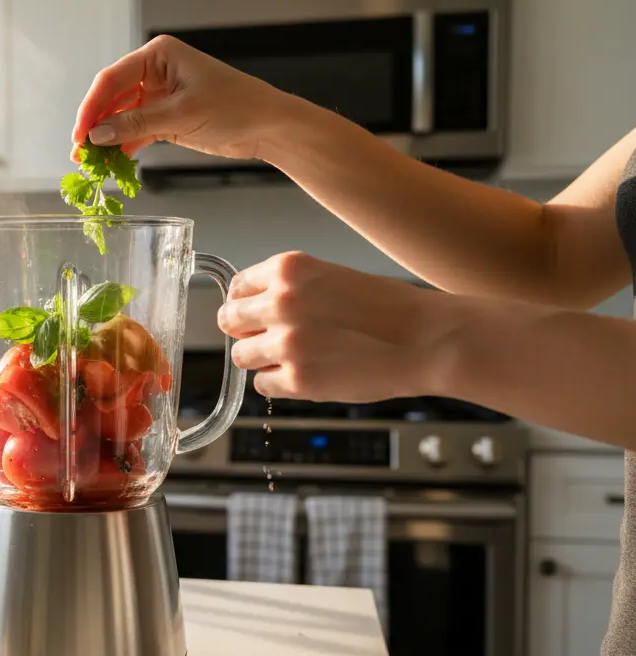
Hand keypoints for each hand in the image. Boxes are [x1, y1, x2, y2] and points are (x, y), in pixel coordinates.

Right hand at [71, 35, 291, 161]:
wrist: (268, 126)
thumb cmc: (235, 106)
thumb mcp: (181, 114)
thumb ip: (136, 123)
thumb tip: (98, 134)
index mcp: (158, 55)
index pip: (112, 80)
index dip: (92, 108)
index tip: (80, 134)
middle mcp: (156, 72)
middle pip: (113, 99)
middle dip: (96, 126)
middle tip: (81, 153)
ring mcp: (160, 96)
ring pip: (122, 118)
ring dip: (108, 140)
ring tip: (92, 163)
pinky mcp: (167, 118)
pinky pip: (137, 131)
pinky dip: (125, 147)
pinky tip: (114, 162)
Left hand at [217, 252, 449, 401]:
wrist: (427, 339)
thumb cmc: (389, 309)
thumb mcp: (331, 277)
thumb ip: (289, 290)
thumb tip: (253, 309)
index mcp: (289, 270)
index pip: (238, 288)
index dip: (245, 304)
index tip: (253, 314)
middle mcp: (281, 302)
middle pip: (229, 321)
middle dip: (246, 331)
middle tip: (267, 339)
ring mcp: (286, 343)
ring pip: (240, 356)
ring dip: (261, 360)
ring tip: (293, 359)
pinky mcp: (297, 379)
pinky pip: (262, 385)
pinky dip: (280, 384)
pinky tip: (307, 375)